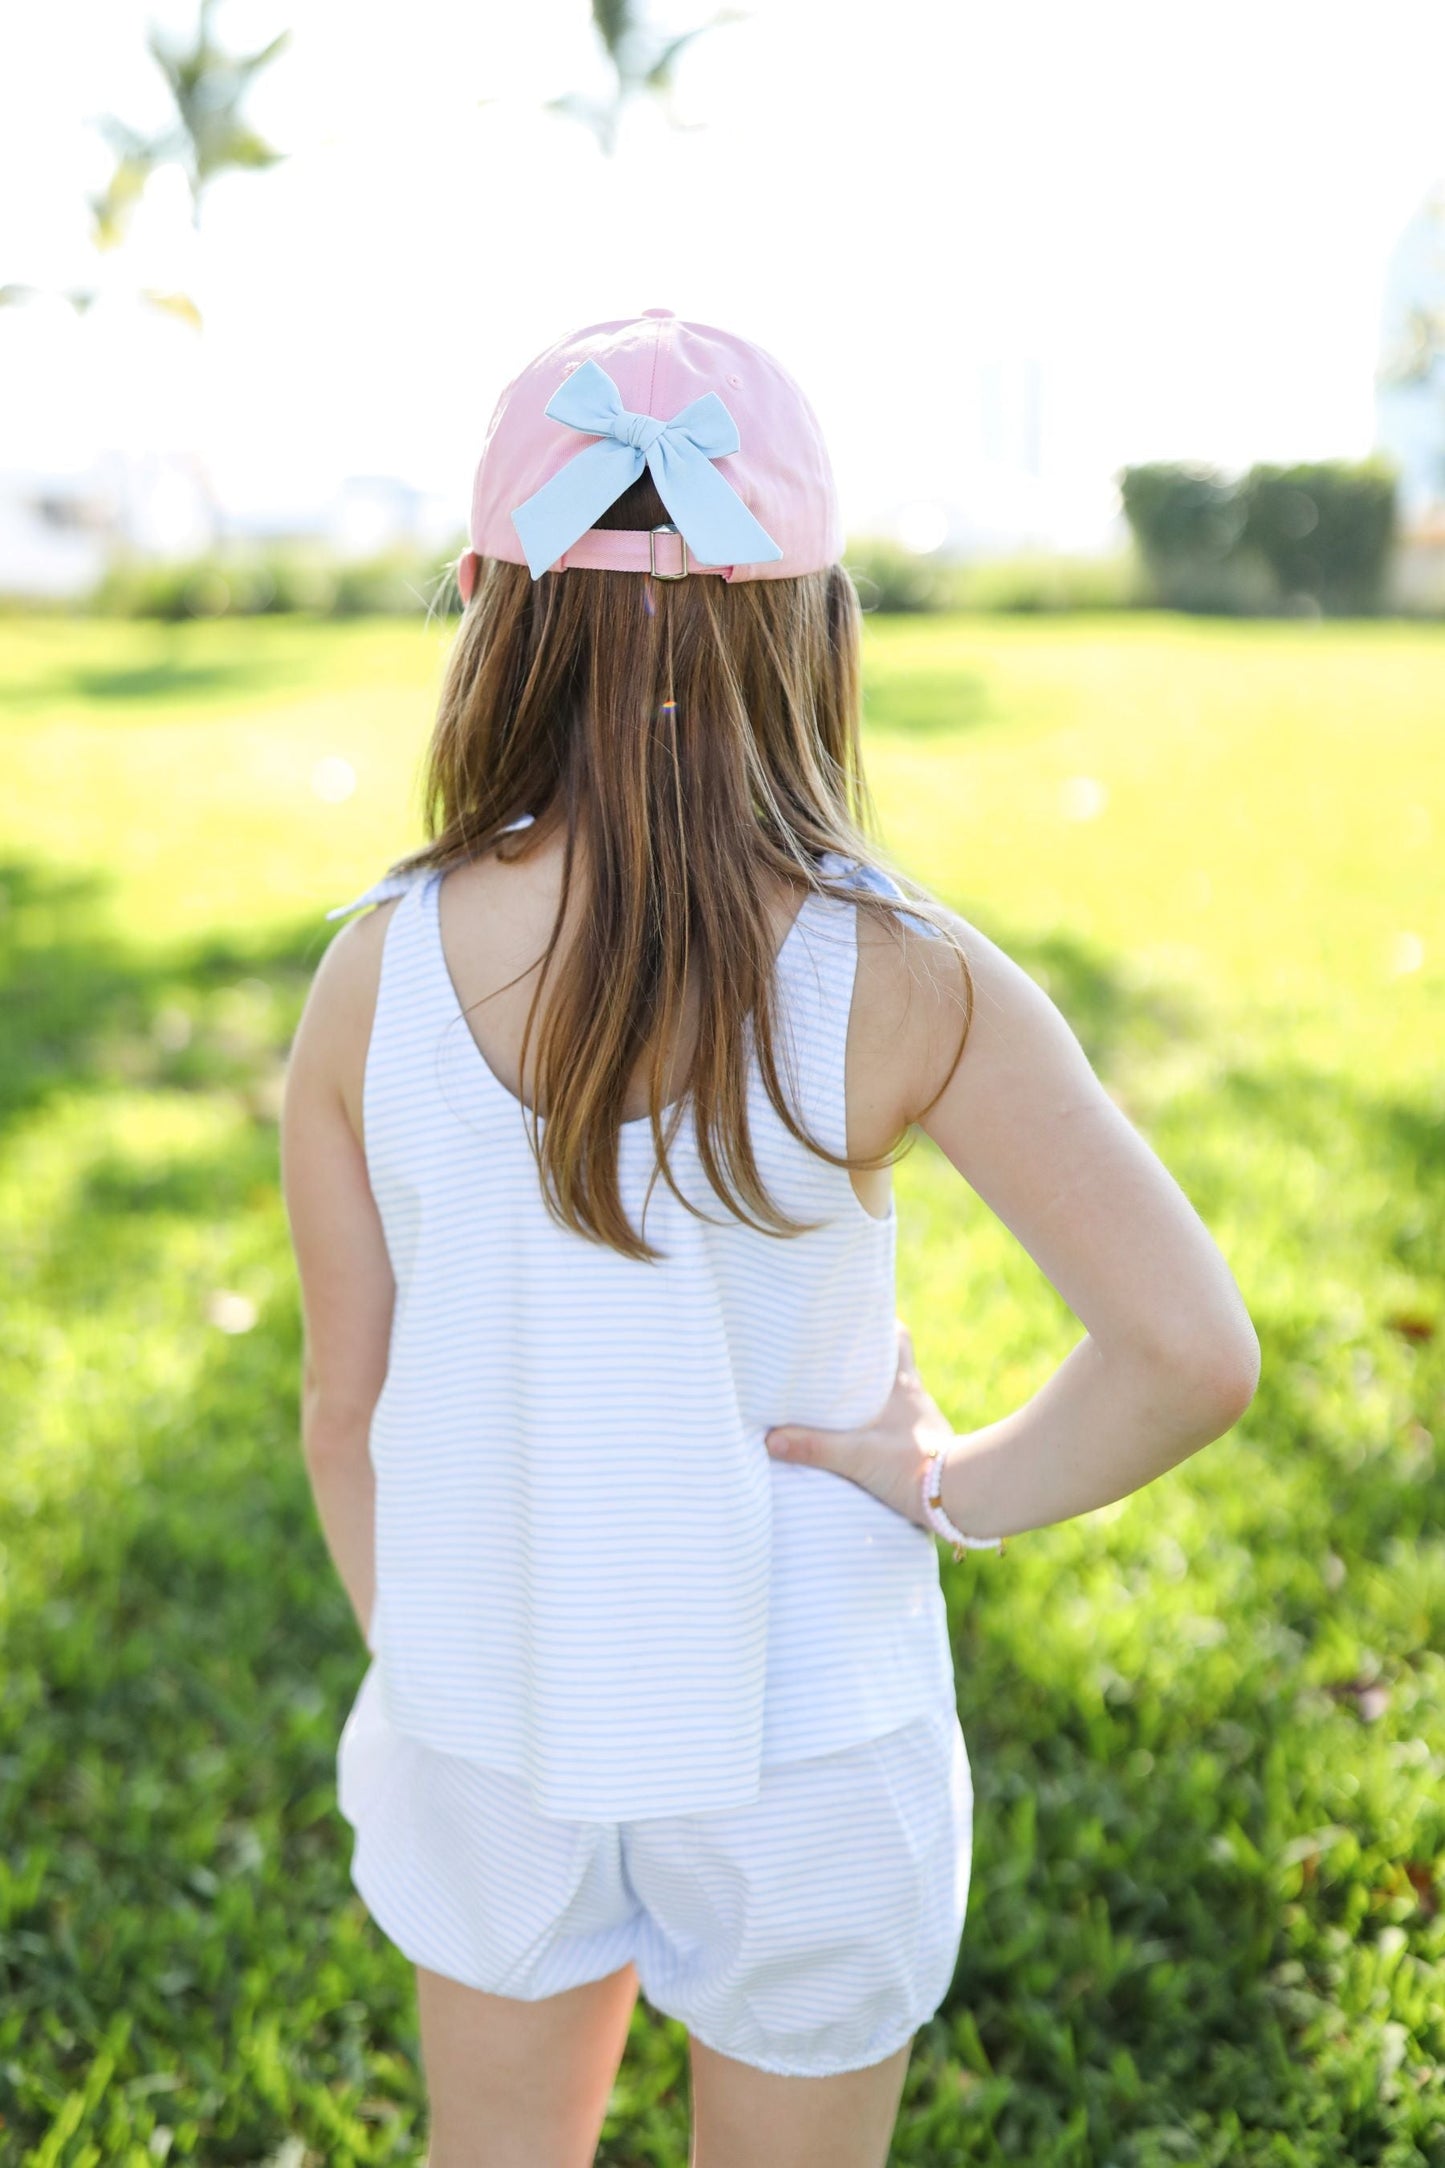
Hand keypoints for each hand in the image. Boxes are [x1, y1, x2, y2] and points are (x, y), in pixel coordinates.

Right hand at [764, 1320, 953, 1529]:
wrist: (960, 1498)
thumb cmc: (914, 1467)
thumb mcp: (858, 1456)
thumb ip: (814, 1447)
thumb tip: (771, 1439)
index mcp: (902, 1385)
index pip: (897, 1336)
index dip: (879, 1323)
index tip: (856, 1317)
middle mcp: (914, 1397)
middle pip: (896, 1361)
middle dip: (870, 1358)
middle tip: (838, 1357)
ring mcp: (922, 1422)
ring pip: (899, 1395)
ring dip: (877, 1394)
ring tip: (844, 1398)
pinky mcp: (926, 1448)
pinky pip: (902, 1425)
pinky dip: (885, 1425)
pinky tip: (867, 1438)